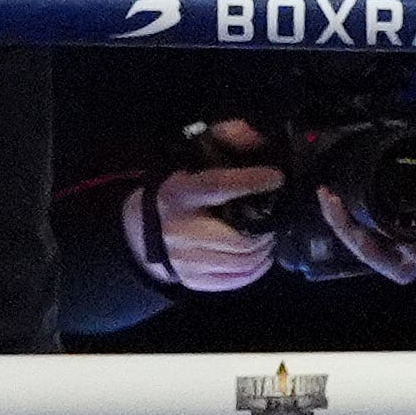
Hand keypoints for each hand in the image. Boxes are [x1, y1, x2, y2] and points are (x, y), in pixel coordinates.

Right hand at [139, 120, 286, 291]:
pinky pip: (238, 279)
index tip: (276, 178)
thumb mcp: (192, 159)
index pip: (218, 186)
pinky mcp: (196, 281)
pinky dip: (257, 268)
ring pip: (243, 262)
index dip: (251, 181)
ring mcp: (187, 261)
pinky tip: (259, 254)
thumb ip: (224, 140)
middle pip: (239, 238)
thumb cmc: (177, 192)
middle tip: (275, 219)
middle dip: (266, 230)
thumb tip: (255, 134)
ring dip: (265, 249)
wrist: (139, 232)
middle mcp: (181, 230)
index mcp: (179, 194)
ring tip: (268, 236)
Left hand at [327, 138, 415, 282]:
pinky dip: (346, 222)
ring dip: (347, 230)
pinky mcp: (392, 239)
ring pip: (374, 255)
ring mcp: (407, 249)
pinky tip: (334, 198)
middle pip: (391, 263)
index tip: (411, 245)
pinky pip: (366, 240)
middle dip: (361, 241)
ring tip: (330, 198)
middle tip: (340, 206)